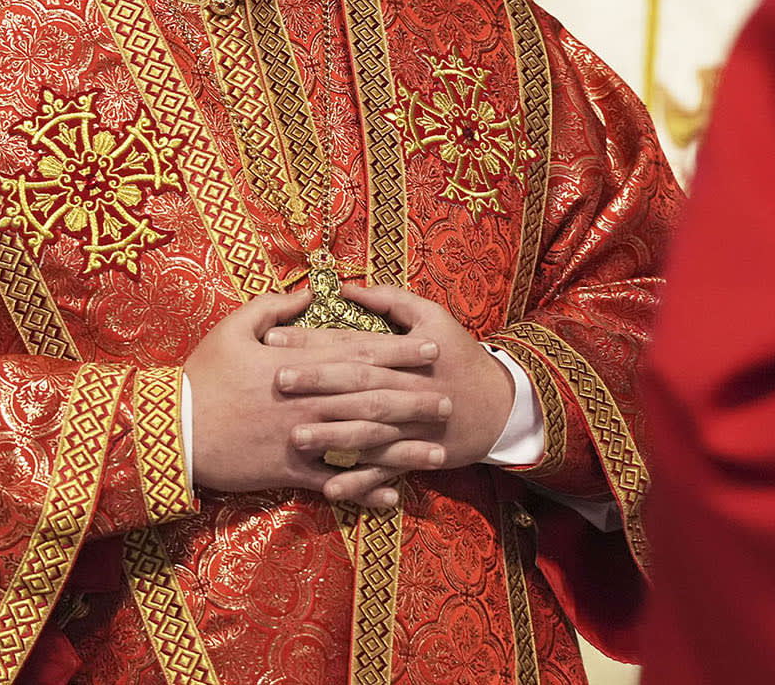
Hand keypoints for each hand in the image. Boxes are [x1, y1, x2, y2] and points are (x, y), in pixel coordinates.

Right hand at [186, 290, 447, 508]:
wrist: (174, 430)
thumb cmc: (202, 375)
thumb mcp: (233, 327)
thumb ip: (275, 306)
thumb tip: (309, 292)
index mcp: (297, 363)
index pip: (358, 354)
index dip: (397, 351)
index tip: (430, 349)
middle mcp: (307, 400)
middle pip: (369, 397)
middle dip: (412, 398)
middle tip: (448, 400)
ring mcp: (300, 437)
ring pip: (361, 442)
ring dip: (401, 448)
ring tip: (435, 452)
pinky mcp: (288, 470)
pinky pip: (333, 480)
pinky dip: (363, 489)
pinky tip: (391, 496)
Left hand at [264, 284, 515, 502]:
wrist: (500, 406)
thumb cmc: (460, 355)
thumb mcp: (433, 317)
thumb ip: (391, 300)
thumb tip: (348, 286)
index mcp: (407, 353)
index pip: (353, 344)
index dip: (314, 340)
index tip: (274, 338)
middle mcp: (407, 389)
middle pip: (358, 385)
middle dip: (317, 383)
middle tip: (277, 381)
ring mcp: (411, 427)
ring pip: (369, 432)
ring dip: (332, 437)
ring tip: (295, 438)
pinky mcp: (415, 457)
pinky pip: (384, 472)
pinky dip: (359, 482)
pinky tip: (329, 487)